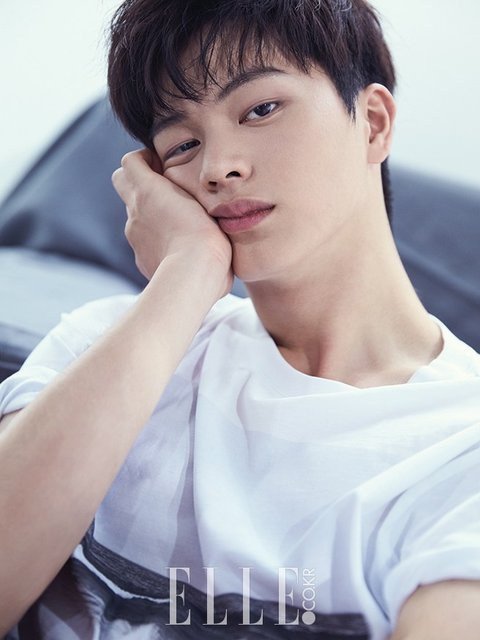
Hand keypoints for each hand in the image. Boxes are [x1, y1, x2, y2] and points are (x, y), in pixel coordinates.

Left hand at [112, 149, 232, 293]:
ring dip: (151, 214)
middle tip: (163, 188)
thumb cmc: (206, 236)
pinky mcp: (140, 258)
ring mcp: (134, 237)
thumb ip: (188, 193)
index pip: (130, 162)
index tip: (162, 166)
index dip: (143, 160)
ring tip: (179, 223)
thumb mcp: (202, 202)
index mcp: (148, 190)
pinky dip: (156, 240)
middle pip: (121, 182)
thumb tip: (186, 194)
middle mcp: (135, 211)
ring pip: (135, 215)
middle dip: (138, 180)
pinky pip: (144, 242)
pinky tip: (178, 248)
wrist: (194, 275)